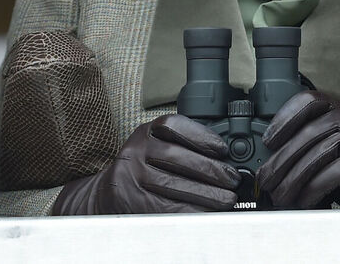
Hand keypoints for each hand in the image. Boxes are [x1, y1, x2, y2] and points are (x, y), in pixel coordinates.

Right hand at [51, 113, 238, 213]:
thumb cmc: (141, 169)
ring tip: (227, 199)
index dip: (202, 136)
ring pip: (174, 185)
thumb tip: (224, 158)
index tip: (223, 149)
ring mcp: (131, 177)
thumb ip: (181, 145)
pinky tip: (207, 213)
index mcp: (145, 133)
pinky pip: (167, 207)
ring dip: (206, 194)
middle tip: (232, 179)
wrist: (107, 194)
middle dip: (211, 169)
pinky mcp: (132, 201)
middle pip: (177, 157)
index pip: (173, 125)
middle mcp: (136, 151)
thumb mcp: (154, 146)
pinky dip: (191, 211)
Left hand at [256, 89, 339, 208]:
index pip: (307, 101)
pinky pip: (332, 173)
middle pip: (307, 133)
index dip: (283, 118)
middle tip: (265, 181)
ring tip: (280, 196)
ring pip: (317, 155)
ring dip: (293, 179)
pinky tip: (303, 201)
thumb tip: (265, 158)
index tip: (267, 141)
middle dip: (281, 160)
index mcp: (337, 106)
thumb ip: (301, 145)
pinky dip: (313, 189)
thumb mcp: (322, 150)